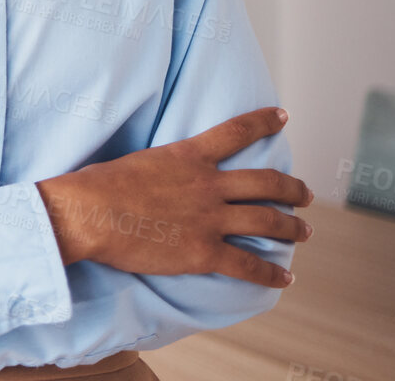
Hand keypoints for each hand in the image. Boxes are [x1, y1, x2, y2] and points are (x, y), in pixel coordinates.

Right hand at [36, 107, 313, 287]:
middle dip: (293, 189)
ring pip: (267, 222)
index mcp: (188, 156)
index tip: (282, 116)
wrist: (88, 214)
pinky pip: (248, 265)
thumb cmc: (97, 185)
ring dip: (292, 228)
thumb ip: (160, 167)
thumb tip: (159, 175)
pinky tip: (285, 279)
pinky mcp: (203, 252)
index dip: (263, 121)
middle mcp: (207, 185)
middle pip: (266, 183)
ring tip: (304, 231)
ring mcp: (209, 220)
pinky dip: (271, 274)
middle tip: (306, 195)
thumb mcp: (135, 161)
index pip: (236, 132)